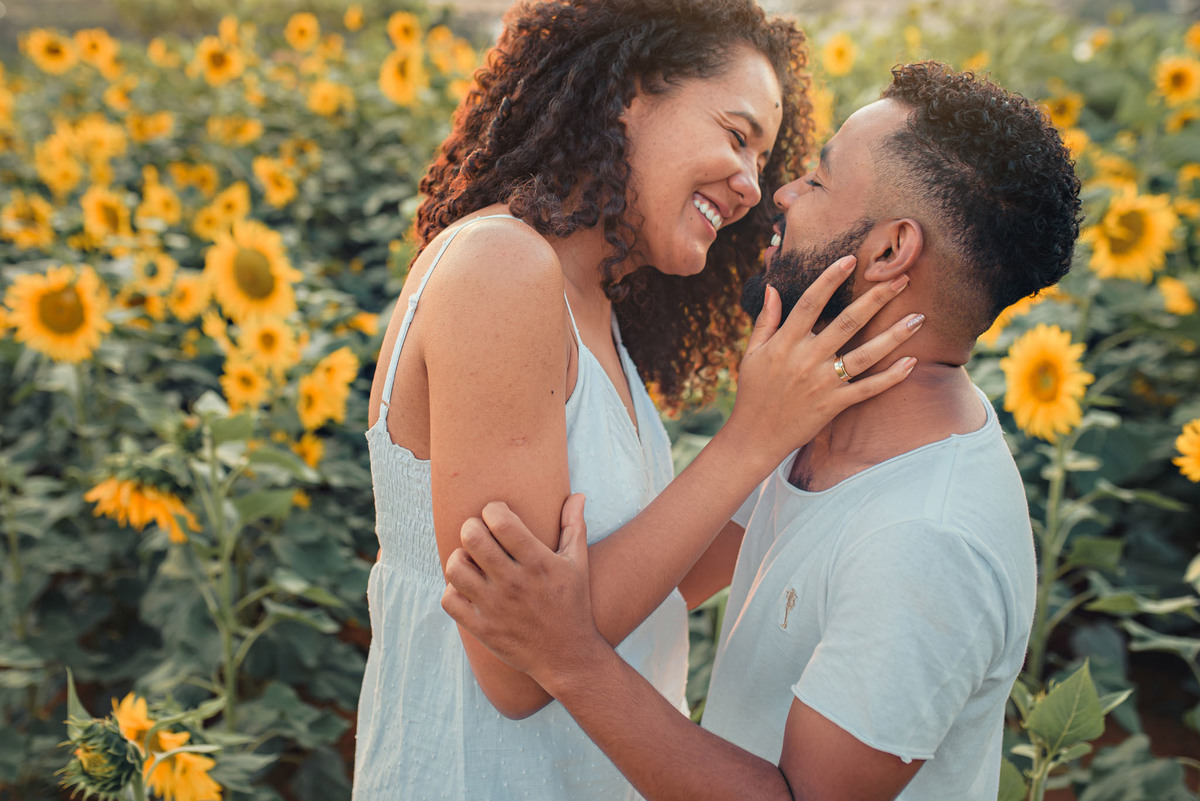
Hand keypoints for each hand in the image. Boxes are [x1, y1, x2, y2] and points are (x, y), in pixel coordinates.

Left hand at [441, 494, 602, 688]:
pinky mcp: (482, 628)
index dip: (493, 510)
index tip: (498, 516)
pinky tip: (467, 588)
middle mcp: (514, 582)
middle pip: (472, 537)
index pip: (501, 520)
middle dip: (472, 528)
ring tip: (471, 561)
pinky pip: (449, 600)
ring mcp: (495, 607)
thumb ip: (573, 526)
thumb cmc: (573, 604)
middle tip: (480, 535)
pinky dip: (452, 590)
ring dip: (459, 559)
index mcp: (538, 562)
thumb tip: (577, 495)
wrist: (568, 656)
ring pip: (455, 567)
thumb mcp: (578, 564)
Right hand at [729, 256, 920, 463]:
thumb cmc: (753, 392)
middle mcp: (806, 359)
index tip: (850, 259)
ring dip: (894, 336)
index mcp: (785, 343)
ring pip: (864, 355)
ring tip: (918, 318)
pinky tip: (911, 363)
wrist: (755, 436)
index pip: (810, 303)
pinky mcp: (834, 405)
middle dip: (876, 298)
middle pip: (847, 323)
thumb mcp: (752, 353)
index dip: (830, 279)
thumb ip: (766, 320)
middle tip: (902, 278)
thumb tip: (773, 288)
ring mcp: (822, 383)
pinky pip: (867, 389)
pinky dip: (890, 378)